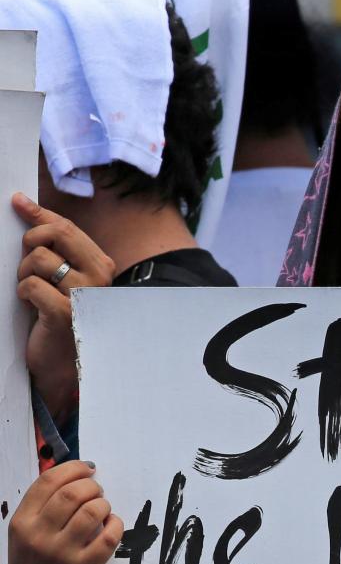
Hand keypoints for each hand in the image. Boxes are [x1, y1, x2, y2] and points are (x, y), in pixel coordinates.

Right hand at [7, 461, 122, 563]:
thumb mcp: (24, 538)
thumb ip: (41, 509)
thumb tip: (74, 474)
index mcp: (20, 524)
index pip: (47, 481)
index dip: (73, 468)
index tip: (88, 468)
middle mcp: (37, 536)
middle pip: (73, 492)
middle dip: (93, 486)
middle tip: (99, 491)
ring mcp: (61, 553)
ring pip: (93, 510)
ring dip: (105, 504)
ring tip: (104, 510)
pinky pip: (110, 535)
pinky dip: (116, 525)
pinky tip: (113, 527)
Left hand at [12, 193, 115, 418]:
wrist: (62, 361)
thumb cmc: (58, 313)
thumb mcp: (58, 274)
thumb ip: (49, 242)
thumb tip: (23, 202)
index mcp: (100, 264)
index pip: (67, 227)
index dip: (38, 214)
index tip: (17, 202)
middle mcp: (99, 278)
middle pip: (57, 235)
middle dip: (31, 243)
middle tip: (29, 264)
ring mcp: (85, 296)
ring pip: (39, 260)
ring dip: (24, 274)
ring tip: (33, 292)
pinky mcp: (66, 314)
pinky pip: (32, 285)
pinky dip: (24, 293)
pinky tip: (31, 305)